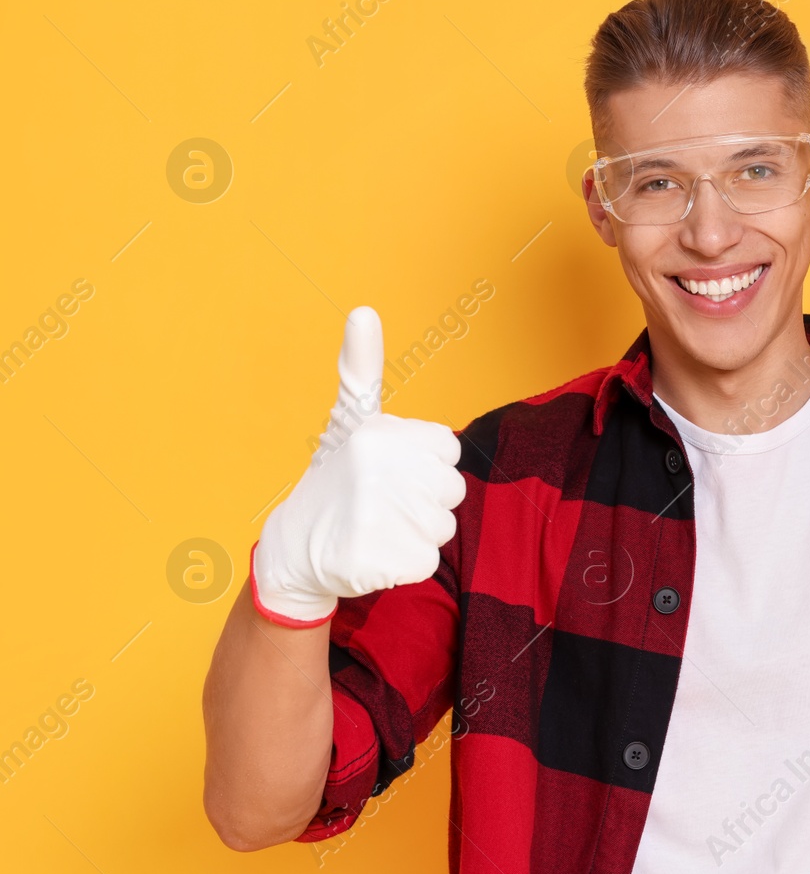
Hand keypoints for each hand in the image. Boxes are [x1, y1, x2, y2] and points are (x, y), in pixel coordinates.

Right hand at [251, 306, 467, 625]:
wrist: (294, 548)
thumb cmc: (334, 477)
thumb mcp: (349, 417)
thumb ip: (362, 367)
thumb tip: (363, 310)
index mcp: (381, 433)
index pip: (449, 451)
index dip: (424, 465)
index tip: (389, 469)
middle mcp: (379, 471)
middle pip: (452, 491)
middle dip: (424, 501)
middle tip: (380, 502)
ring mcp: (378, 517)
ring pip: (443, 527)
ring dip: (415, 533)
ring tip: (374, 526)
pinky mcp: (380, 561)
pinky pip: (428, 561)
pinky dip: (405, 564)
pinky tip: (372, 553)